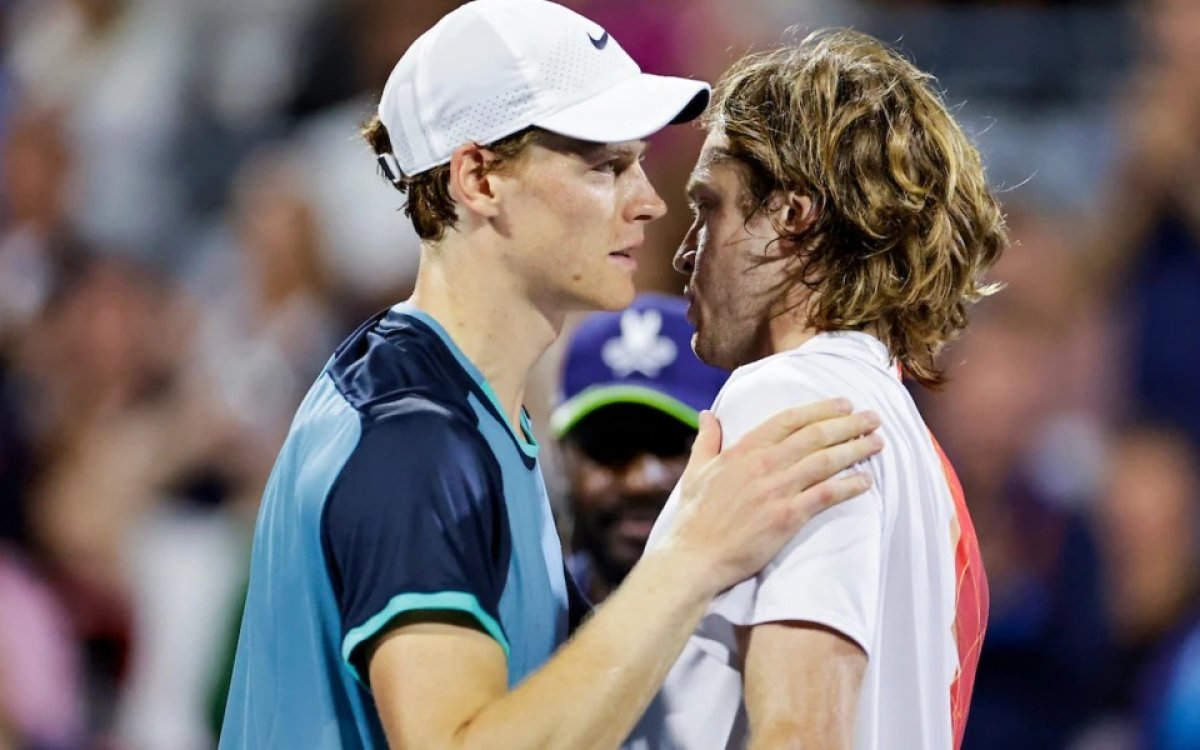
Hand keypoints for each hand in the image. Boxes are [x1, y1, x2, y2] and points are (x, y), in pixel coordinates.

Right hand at [661, 399, 881, 595]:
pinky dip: (849, 486)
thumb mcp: (696, 470)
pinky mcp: (787, 517)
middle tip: (873, 418)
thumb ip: (706, 440)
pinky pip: (826, 495)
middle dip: (849, 424)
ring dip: (855, 449)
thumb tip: (708, 414)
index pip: (789, 419)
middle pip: (815, 435)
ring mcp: (777, 490)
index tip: (843, 403)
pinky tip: (866, 481)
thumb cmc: (694, 517)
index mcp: (743, 450)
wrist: (695, 556)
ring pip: (825, 461)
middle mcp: (763, 464)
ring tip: (877, 443)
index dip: (820, 409)